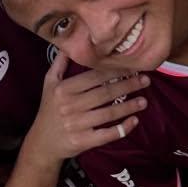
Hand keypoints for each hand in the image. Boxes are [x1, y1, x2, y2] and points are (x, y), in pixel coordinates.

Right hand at [27, 52, 148, 159]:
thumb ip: (59, 63)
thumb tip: (69, 44)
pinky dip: (122, 129)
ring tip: (144, 101)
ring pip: (108, 113)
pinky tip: (134, 121)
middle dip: (128, 86)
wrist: (42, 142)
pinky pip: (107, 135)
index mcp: (64, 89)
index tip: (132, 67)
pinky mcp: (82, 141)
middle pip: (105, 93)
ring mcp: (76, 125)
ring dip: (129, 106)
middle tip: (145, 81)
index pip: (94, 77)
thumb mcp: (49, 83)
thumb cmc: (49, 109)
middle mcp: (70, 106)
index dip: (115, 71)